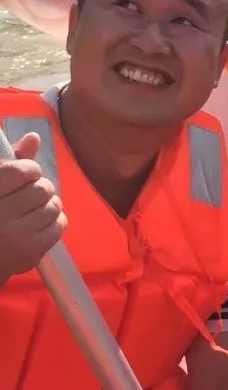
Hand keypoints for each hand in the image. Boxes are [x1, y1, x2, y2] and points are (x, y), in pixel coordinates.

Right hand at [0, 132, 65, 282]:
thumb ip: (13, 160)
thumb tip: (35, 137)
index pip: (21, 170)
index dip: (29, 168)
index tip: (25, 173)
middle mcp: (0, 215)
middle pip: (43, 188)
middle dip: (39, 187)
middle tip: (27, 195)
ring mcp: (16, 236)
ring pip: (54, 205)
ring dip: (48, 204)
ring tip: (32, 210)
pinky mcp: (31, 252)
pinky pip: (59, 225)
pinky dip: (54, 220)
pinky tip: (37, 223)